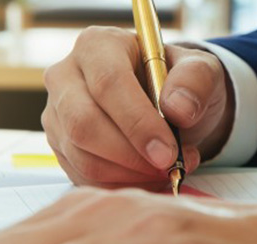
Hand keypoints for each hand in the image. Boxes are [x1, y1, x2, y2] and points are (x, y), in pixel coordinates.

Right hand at [41, 27, 234, 189]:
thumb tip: (178, 108)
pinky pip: (82, 176)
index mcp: (97, 45)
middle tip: (169, 167)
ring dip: (128, 174)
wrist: (163, 104)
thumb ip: (195, 80)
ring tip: (165, 171)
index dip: (138, 123)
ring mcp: (57, 115)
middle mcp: (65, 77)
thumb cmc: (175, 83)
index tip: (168, 152)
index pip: (108, 84)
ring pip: (82, 156)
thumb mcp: (199, 70)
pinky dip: (119, 185)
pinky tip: (146, 177)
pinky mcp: (59, 146)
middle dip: (130, 156)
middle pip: (83, 124)